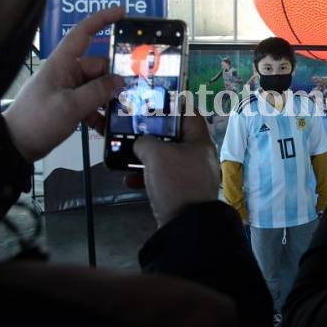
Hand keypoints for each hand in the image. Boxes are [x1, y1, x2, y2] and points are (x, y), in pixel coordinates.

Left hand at [4, 8, 124, 160]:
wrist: (13, 146)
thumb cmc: (38, 120)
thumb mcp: (70, 106)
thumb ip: (98, 92)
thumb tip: (119, 81)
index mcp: (63, 63)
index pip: (83, 33)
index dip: (102, 19)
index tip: (123, 13)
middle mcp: (67, 72)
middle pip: (98, 67)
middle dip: (114, 79)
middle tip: (133, 93)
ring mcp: (68, 90)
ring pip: (98, 87)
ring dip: (109, 100)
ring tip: (122, 114)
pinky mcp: (69, 106)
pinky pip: (91, 104)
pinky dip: (99, 114)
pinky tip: (105, 128)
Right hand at [126, 109, 219, 227]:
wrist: (185, 225)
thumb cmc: (176, 181)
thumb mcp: (156, 154)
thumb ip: (144, 141)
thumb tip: (141, 144)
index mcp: (199, 141)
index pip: (189, 113)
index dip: (172, 104)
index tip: (154, 100)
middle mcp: (198, 155)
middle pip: (174, 136)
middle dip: (152, 133)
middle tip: (134, 127)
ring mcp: (190, 175)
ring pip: (165, 158)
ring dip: (145, 157)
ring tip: (126, 153)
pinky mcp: (181, 192)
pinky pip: (162, 179)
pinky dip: (146, 178)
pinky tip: (130, 181)